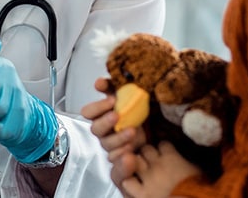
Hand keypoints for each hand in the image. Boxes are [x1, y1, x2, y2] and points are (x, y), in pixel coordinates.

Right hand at [83, 77, 145, 191]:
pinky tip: (131, 154)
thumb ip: (114, 86)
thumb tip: (99, 82)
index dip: (97, 106)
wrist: (159, 128)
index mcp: (103, 114)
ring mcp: (113, 145)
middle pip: (95, 129)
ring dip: (118, 139)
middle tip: (117, 115)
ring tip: (132, 132)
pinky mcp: (123, 159)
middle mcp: (106, 131)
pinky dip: (123, 160)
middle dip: (106, 122)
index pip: (88, 112)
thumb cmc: (140, 110)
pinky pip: (116, 165)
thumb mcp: (129, 94)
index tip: (111, 100)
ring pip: (107, 146)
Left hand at [122, 142, 200, 197]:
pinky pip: (126, 181)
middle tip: (151, 161)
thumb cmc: (198, 191)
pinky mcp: (141, 194)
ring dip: (136, 164)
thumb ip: (190, 162)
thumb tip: (190, 158)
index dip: (164, 149)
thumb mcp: (199, 172)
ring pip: (134, 161)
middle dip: (147, 154)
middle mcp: (157, 165)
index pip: (163, 144)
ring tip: (140, 169)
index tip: (166, 153)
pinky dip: (128, 181)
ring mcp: (147, 179)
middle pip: (146, 149)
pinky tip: (133, 184)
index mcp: (173, 158)